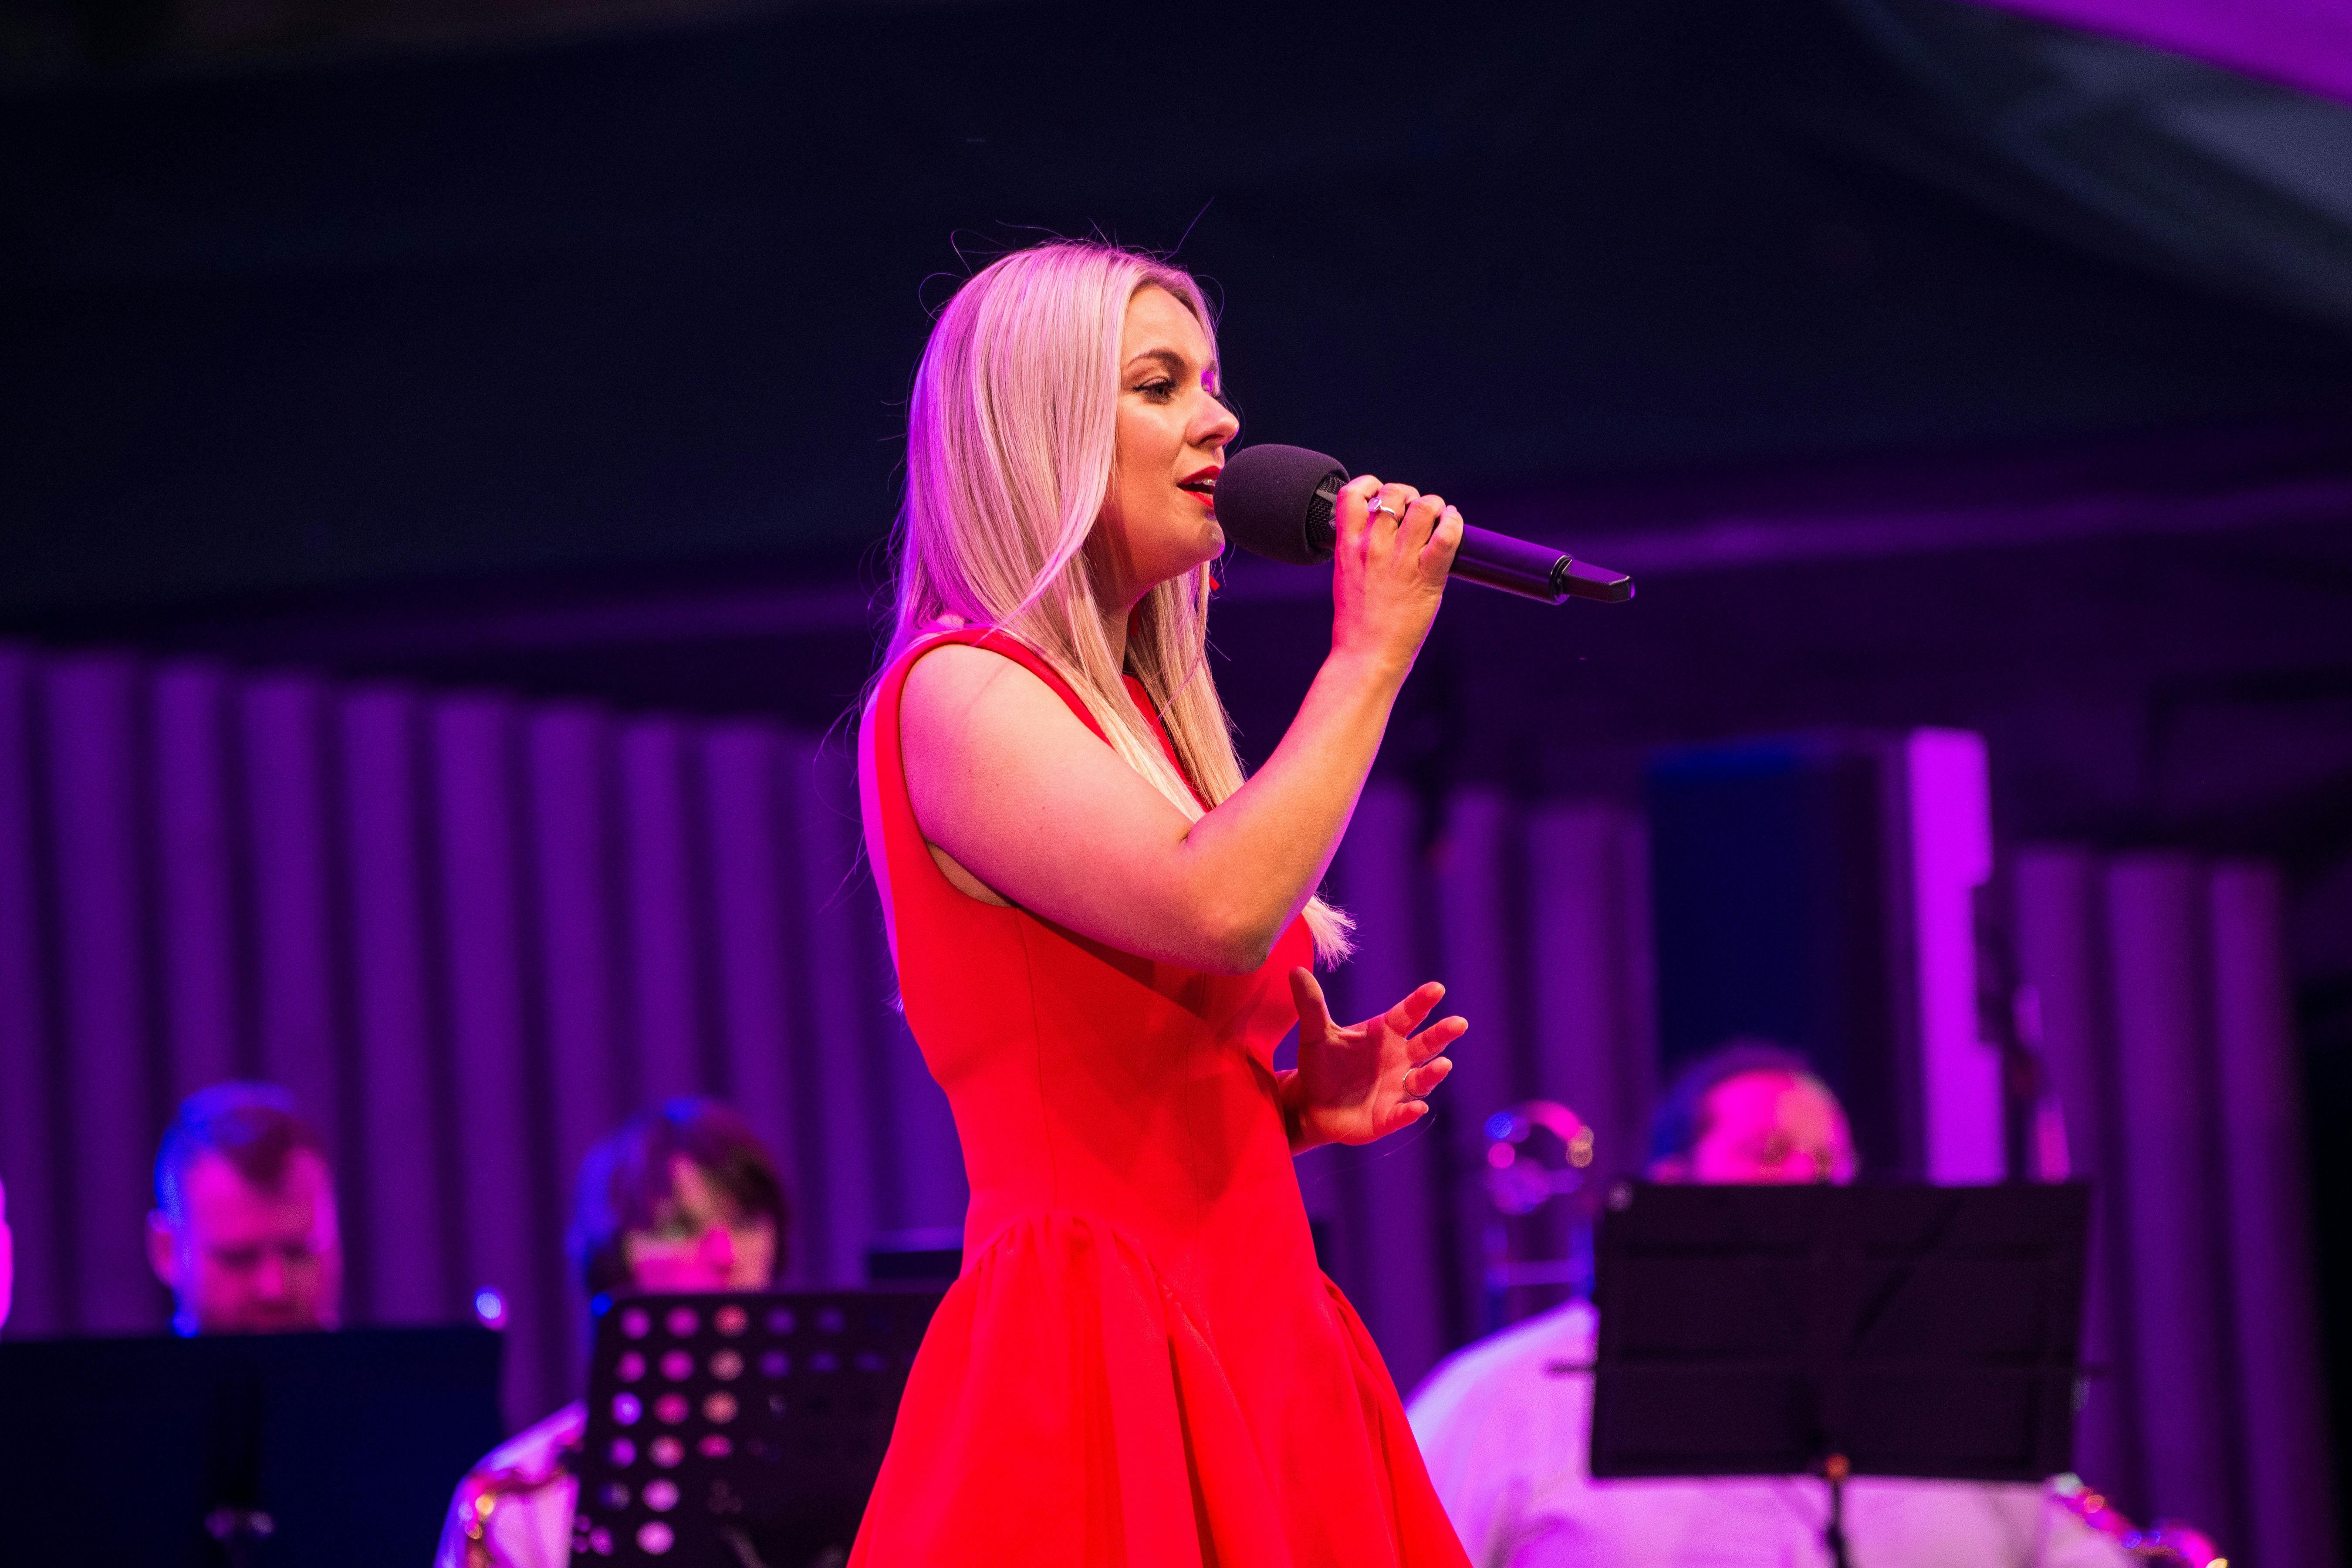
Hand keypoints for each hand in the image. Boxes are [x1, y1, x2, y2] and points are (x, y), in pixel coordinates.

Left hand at [1278, 968, 1466, 1152]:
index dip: (1421, 1002)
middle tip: (1459, 1023)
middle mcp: (1399, 1059)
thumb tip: (1295, 971)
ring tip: (1443, 1064)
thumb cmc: (1321, 1063)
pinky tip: (1416, 1108)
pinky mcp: (1388, 1117)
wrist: (1311, 1103)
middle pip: (1426, 1045)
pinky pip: (1403, 1114)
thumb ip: (1311, 1004)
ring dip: (1432, 1073)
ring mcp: (1397, 1089)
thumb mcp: (1314, 1033)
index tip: (1436, 989)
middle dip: (1442, 1034)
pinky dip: (1410, 1112)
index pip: (1408, 1014)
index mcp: (1386, 1033)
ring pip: (1421, 1080)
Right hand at [1328, 474, 1462, 677]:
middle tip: (1416, 513)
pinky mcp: (1427, 576)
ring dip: (1434, 506)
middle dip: (1409, 496)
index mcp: (1347, 546)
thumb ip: (1360, 550)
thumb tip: (1382, 530)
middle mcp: (1372, 547)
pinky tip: (1452, 524)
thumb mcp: (1347, 576)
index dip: (1371, 485)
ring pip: (1423, 506)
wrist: (1366, 656)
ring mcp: (1400, 560)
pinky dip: (1454, 522)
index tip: (1381, 495)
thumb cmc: (1357, 624)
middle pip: (1394, 494)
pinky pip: (1446, 534)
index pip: (1352, 493)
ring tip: (1437, 517)